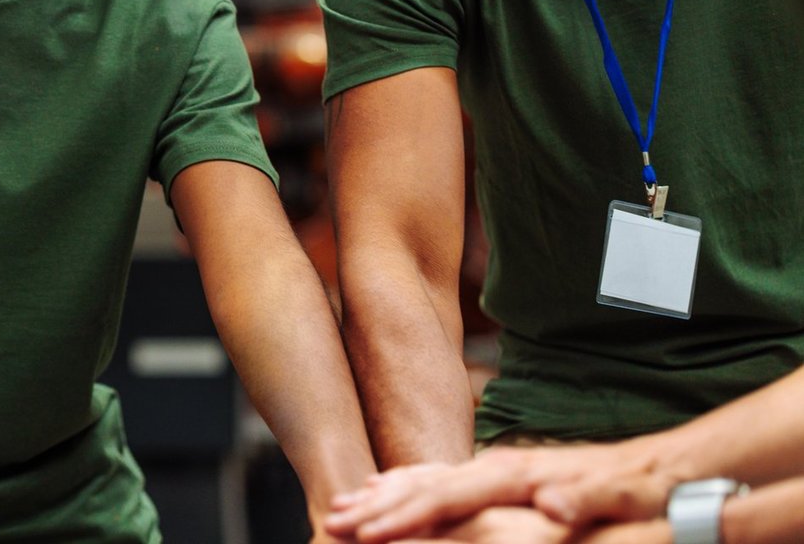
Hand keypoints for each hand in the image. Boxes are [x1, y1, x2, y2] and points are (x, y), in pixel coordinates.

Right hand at [325, 445, 670, 541]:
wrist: (665, 465)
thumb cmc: (645, 488)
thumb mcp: (625, 494)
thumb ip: (586, 494)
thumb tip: (552, 501)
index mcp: (518, 473)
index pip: (448, 495)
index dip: (405, 515)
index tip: (366, 532)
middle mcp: (499, 465)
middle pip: (424, 485)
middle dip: (375, 505)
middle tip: (331, 522)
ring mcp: (498, 468)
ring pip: (426, 480)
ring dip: (383, 495)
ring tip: (343, 507)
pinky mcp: (503, 477)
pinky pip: (442, 480)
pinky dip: (408, 485)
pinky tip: (388, 490)